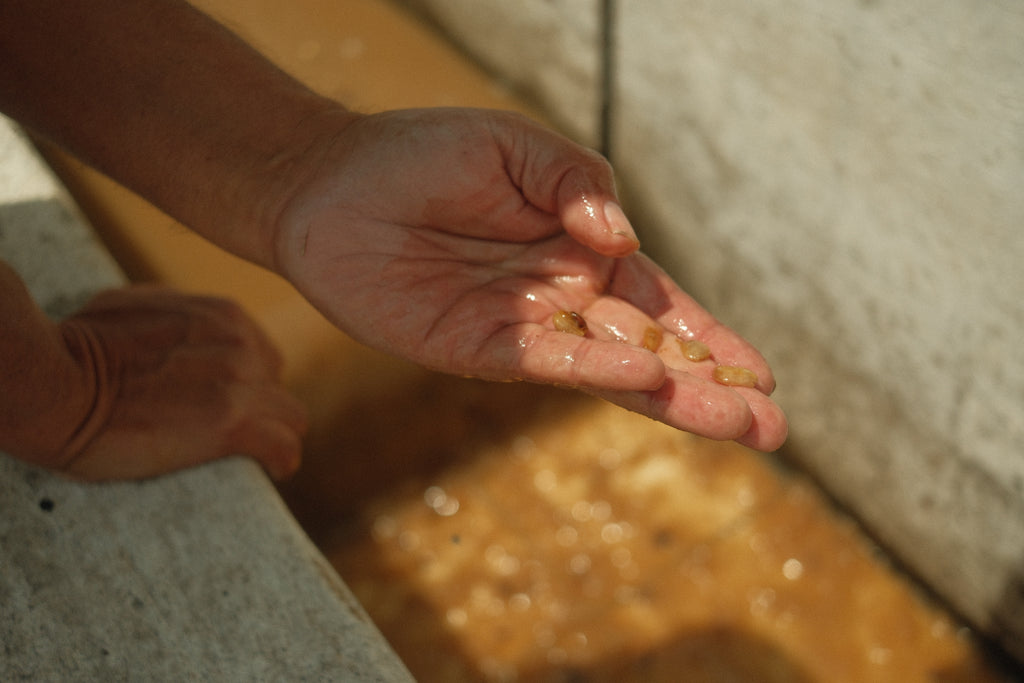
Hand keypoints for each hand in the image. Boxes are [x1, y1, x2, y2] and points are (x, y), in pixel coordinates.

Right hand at [55, 287, 307, 480]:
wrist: (55, 385)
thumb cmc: (75, 348)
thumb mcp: (135, 307)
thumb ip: (174, 315)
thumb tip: (182, 324)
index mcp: (221, 317)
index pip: (262, 352)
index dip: (252, 381)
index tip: (237, 402)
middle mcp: (240, 345)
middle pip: (278, 384)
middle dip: (264, 407)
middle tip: (240, 432)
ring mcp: (239, 384)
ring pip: (291, 416)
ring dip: (275, 435)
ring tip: (261, 457)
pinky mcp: (231, 424)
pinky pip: (284, 446)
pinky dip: (282, 461)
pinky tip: (275, 470)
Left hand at [273, 108, 786, 450]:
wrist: (334, 181)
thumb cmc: (424, 155)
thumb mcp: (518, 147)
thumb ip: (579, 182)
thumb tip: (621, 238)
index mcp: (585, 254)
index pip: (663, 303)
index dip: (711, 339)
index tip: (763, 376)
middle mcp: (564, 300)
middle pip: (651, 350)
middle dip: (710, 388)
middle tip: (772, 429)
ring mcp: (525, 330)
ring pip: (611, 370)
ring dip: (670, 397)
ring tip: (734, 426)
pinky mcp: (478, 347)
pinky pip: (548, 361)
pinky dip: (596, 367)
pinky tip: (643, 376)